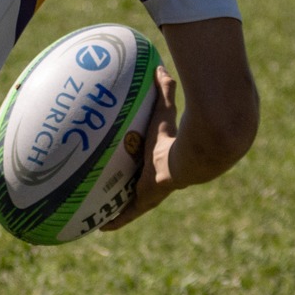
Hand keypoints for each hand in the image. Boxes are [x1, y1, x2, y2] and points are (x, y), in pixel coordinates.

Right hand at [100, 65, 179, 230]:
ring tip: (101, 215)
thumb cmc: (180, 131)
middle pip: (141, 188)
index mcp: (165, 161)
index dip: (146, 167)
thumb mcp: (165, 110)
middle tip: (114, 194)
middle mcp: (159, 180)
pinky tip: (101, 228)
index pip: (154, 165)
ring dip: (119, 211)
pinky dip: (115, 221)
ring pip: (133, 205)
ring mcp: (152, 193)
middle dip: (131, 192)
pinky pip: (127, 213)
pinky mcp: (146, 200)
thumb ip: (165, 90)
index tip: (141, 169)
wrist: (194, 155)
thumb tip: (160, 67)